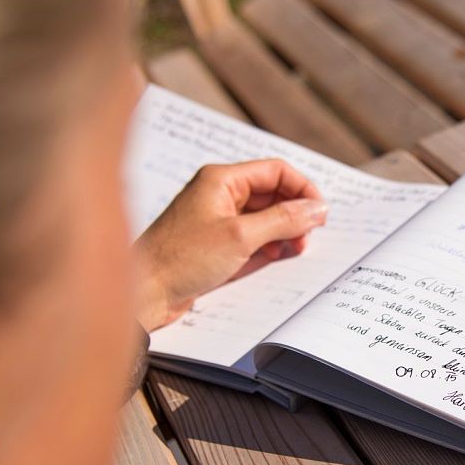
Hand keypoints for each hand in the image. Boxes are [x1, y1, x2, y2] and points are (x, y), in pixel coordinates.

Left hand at [132, 159, 326, 330]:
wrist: (145, 293)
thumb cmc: (181, 259)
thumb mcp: (241, 236)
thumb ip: (283, 220)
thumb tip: (317, 208)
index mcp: (221, 180)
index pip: (275, 171)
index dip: (302, 189)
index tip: (320, 214)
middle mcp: (219, 195)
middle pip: (272, 194)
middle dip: (294, 214)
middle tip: (307, 238)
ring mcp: (217, 220)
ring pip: (264, 218)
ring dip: (283, 233)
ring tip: (292, 252)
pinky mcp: (215, 245)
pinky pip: (251, 239)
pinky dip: (267, 247)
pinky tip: (272, 260)